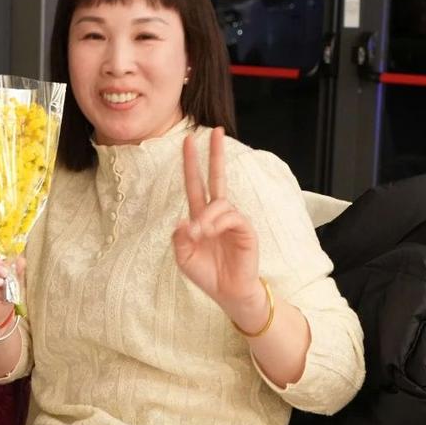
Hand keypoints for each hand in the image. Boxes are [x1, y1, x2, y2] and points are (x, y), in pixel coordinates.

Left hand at [172, 127, 262, 317]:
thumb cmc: (207, 274)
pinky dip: (218, 223)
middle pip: (217, 177)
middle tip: (215, 131)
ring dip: (206, 217)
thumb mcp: (184, 257)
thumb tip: (183, 220)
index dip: (191, 164)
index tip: (188, 141)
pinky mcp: (245, 229)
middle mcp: (217, 213)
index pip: (195, 184)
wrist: (227, 293)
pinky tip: (210, 233)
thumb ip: (179, 238)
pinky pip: (231, 217)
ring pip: (219, 204)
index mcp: (200, 216)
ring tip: (199, 235)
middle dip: (216, 154)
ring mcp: (233, 220)